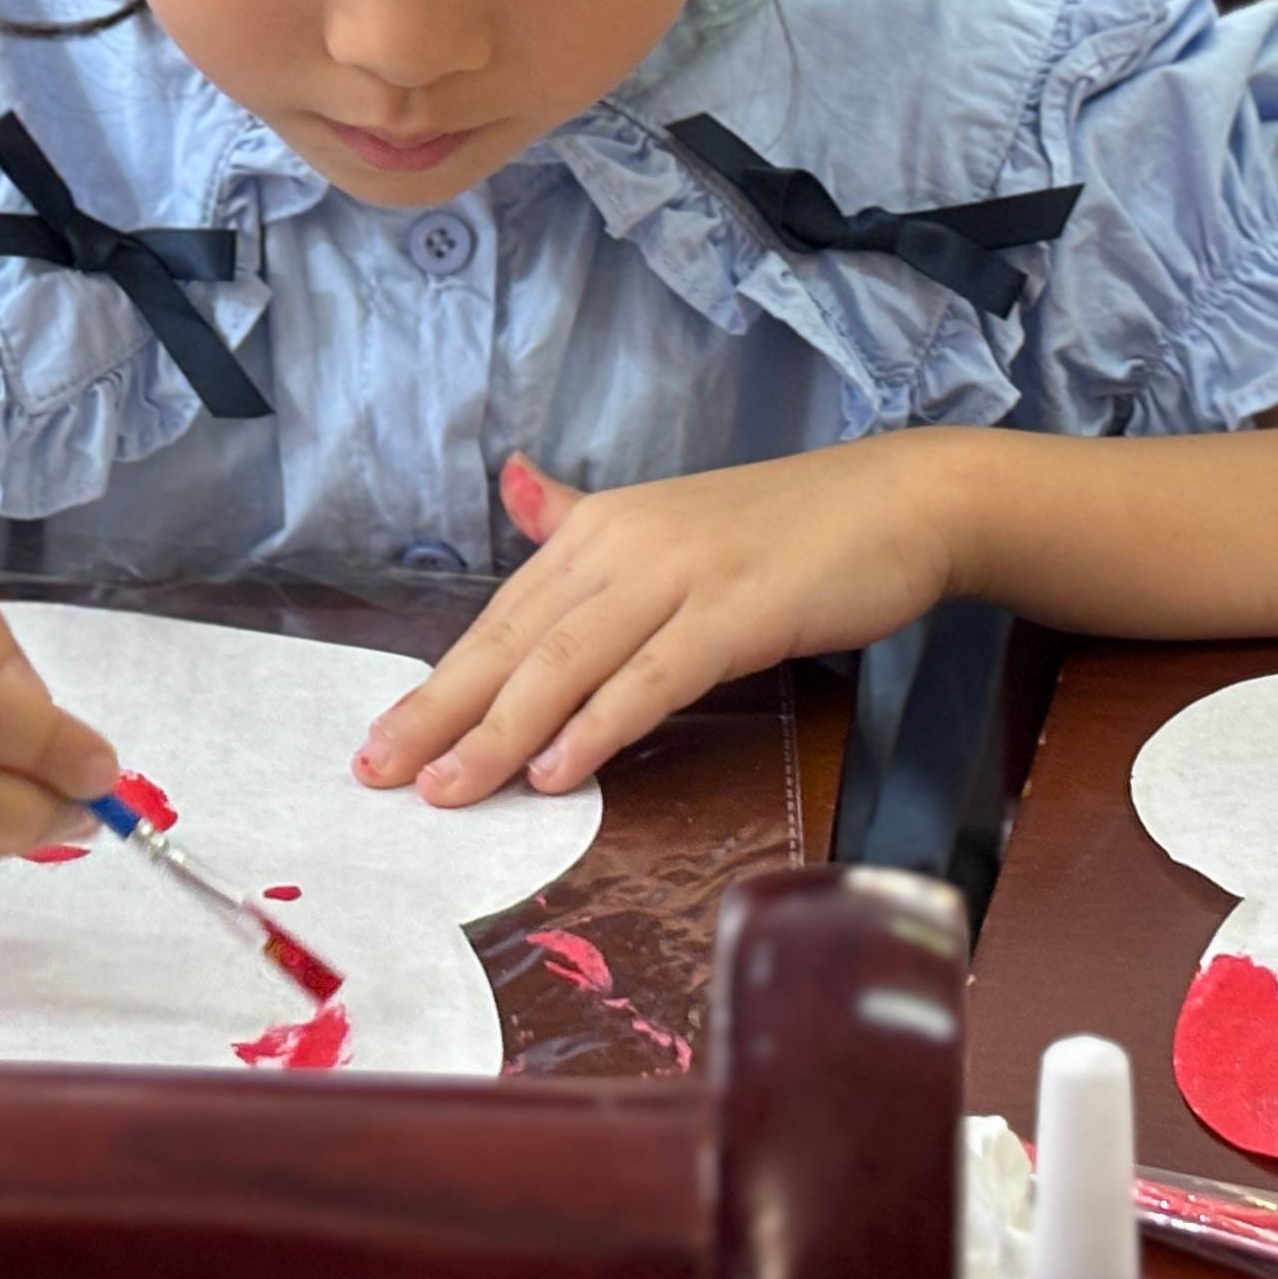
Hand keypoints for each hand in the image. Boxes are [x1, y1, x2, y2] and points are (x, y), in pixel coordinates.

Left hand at [356, 447, 958, 805]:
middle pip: (516, 640)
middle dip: (442, 712)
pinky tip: (558, 770)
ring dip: (502, 731)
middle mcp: (624, 544)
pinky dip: (600, 723)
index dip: (441, 681)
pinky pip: (653, 674)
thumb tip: (513, 488)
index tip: (384, 739)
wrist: (898, 500)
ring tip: (451, 790)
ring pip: (569, 661)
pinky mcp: (737, 611)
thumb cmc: (786, 527)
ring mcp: (680, 575)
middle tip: (380, 775)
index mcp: (601, 528)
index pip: (503, 617)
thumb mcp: (669, 521)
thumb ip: (583, 519)